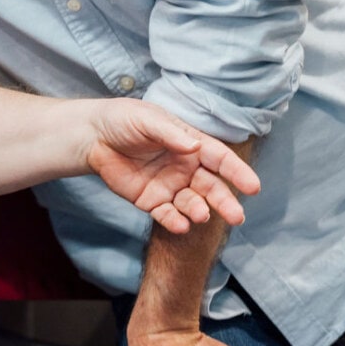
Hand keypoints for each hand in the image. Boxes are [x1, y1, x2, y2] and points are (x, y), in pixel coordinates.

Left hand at [86, 100, 259, 232]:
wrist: (92, 136)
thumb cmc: (123, 120)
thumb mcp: (147, 120)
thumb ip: (170, 134)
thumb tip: (195, 146)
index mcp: (190, 144)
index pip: (219, 158)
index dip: (237, 172)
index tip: (253, 187)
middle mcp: (185, 167)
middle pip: (211, 186)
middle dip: (224, 201)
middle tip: (237, 216)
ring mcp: (169, 186)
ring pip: (192, 202)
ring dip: (199, 210)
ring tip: (201, 215)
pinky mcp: (151, 201)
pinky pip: (166, 214)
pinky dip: (174, 221)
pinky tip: (181, 225)